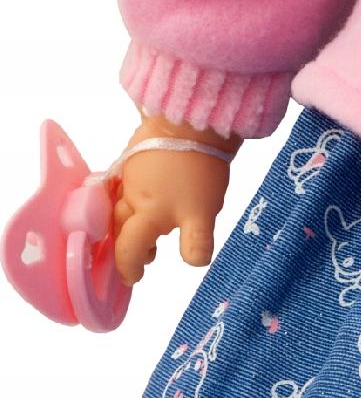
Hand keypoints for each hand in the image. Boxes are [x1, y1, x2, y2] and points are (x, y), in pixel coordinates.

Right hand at [112, 117, 239, 286]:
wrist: (192, 120)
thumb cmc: (199, 170)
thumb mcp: (204, 212)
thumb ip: (196, 241)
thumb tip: (194, 264)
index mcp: (147, 214)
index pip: (128, 248)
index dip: (128, 266)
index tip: (134, 278)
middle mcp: (132, 197)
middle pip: (119, 228)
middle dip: (127, 245)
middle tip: (146, 257)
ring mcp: (130, 175)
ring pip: (120, 206)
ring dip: (129, 223)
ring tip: (148, 232)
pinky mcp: (134, 157)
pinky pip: (124, 186)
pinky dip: (130, 200)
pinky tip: (144, 199)